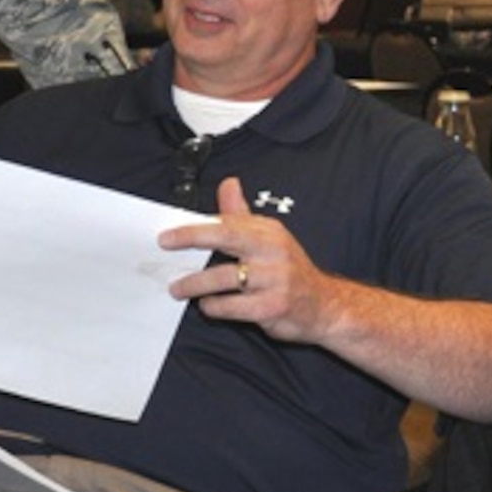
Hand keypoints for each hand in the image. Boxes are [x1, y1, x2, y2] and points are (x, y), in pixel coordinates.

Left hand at [159, 177, 340, 343]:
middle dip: (192, 238)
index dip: (196, 226)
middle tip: (165, 244)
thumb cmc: (288, 270)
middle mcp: (273, 252)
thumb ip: (241, 214)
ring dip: (194, 283)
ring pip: (223, 277)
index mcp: (268, 233)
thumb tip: (228, 184)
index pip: (228, 222)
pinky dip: (214, 306)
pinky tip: (208, 305)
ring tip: (177, 288)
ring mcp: (274, 279)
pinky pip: (232, 306)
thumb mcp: (268, 238)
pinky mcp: (272, 307)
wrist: (326, 306)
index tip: (168, 233)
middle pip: (227, 237)